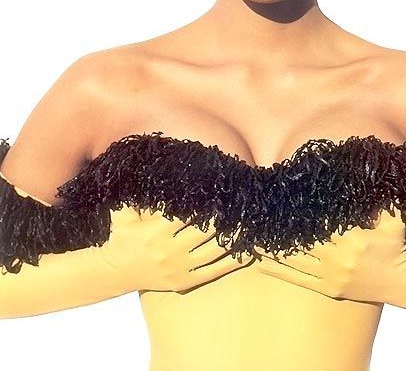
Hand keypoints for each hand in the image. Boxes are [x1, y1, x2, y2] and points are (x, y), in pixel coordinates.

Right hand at [99, 205, 254, 292]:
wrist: (113, 272)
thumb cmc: (121, 235)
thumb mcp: (122, 211)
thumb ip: (135, 192)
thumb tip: (146, 165)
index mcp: (156, 230)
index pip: (190, 213)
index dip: (208, 202)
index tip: (223, 191)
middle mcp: (169, 250)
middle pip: (207, 230)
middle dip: (226, 216)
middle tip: (242, 203)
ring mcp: (179, 268)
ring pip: (215, 250)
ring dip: (235, 236)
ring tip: (250, 222)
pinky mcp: (185, 281)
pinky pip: (215, 271)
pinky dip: (233, 261)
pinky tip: (247, 250)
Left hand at [254, 207, 405, 302]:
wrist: (403, 282)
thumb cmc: (396, 246)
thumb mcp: (394, 221)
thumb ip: (381, 204)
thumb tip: (366, 179)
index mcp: (351, 238)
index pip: (317, 224)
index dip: (295, 215)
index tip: (276, 206)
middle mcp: (338, 258)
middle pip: (300, 242)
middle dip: (277, 232)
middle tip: (254, 222)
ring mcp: (332, 275)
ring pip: (294, 261)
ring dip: (271, 251)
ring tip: (249, 240)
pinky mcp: (329, 289)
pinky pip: (299, 280)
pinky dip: (279, 271)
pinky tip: (261, 263)